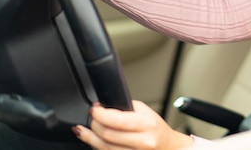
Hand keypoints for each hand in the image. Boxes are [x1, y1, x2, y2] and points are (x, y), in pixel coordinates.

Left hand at [73, 101, 194, 149]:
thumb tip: (102, 106)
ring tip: (84, 130)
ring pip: (104, 148)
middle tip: (91, 117)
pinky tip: (92, 140)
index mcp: (147, 124)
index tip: (94, 109)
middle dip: (94, 124)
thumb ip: (124, 108)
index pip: (118, 120)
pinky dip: (97, 147)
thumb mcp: (144, 111)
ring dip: (90, 138)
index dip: (100, 114)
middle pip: (108, 135)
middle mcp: (143, 141)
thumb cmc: (154, 127)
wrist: (166, 145)